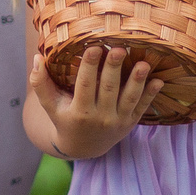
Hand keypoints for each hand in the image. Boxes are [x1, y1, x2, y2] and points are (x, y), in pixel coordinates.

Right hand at [29, 45, 158, 160]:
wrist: (83, 147)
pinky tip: (159, 80)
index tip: (94, 47)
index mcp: (79, 112)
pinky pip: (142, 108)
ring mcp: (118, 121)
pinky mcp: (130, 123)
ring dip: (137, 82)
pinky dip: (151, 95)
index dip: (90, 67)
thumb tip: (37, 57)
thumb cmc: (64, 118)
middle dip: (114, 69)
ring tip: (144, 64)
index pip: (85, 85)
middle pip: (108, 89)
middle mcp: (100, 117)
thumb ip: (41, 83)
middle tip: (120, 48)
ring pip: (128, 99)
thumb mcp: (50, 106)